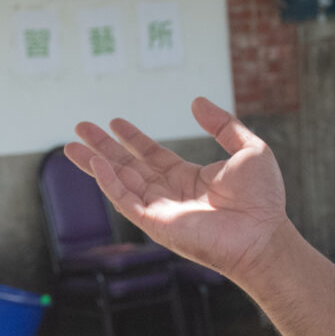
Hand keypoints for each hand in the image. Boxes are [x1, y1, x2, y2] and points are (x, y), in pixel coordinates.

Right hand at [65, 97, 286, 277]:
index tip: (115, 122)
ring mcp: (160, 209)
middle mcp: (170, 193)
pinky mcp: (155, 224)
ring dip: (95, 163)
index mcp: (189, 178)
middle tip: (80, 128)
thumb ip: (222, 124)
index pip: (152, 156)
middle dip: (102, 147)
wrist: (262, 233)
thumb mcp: (248, 148)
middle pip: (128, 166)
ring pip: (119, 182)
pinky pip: (125, 200)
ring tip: (72, 146)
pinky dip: (108, 182)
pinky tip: (96, 164)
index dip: (133, 138)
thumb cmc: (262, 199)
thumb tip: (196, 102)